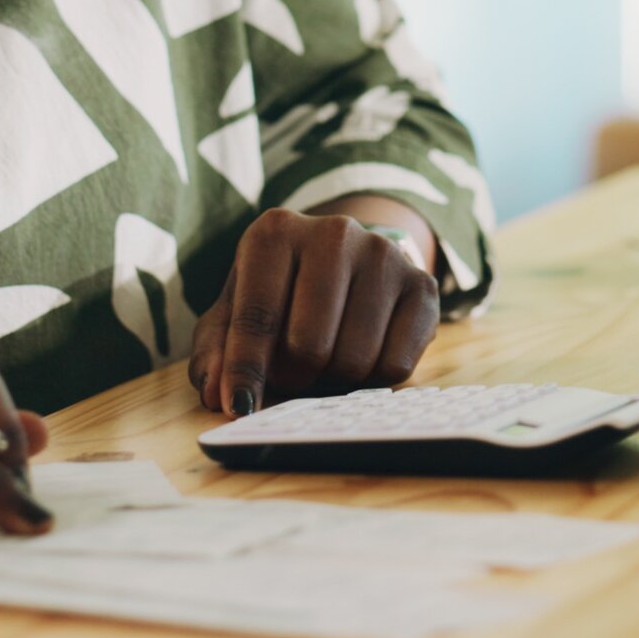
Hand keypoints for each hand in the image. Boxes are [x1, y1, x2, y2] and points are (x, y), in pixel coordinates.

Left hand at [188, 207, 440, 417]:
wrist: (346, 259)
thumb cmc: (278, 292)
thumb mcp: (234, 312)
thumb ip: (216, 352)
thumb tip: (219, 393)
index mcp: (275, 231)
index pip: (257, 316)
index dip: (246, 369)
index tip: (239, 406)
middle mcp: (333, 232)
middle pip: (309, 346)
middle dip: (293, 376)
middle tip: (291, 373)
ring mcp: (384, 255)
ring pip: (354, 360)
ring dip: (332, 380)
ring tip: (324, 359)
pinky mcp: (423, 285)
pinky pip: (395, 366)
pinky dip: (371, 380)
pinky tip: (360, 353)